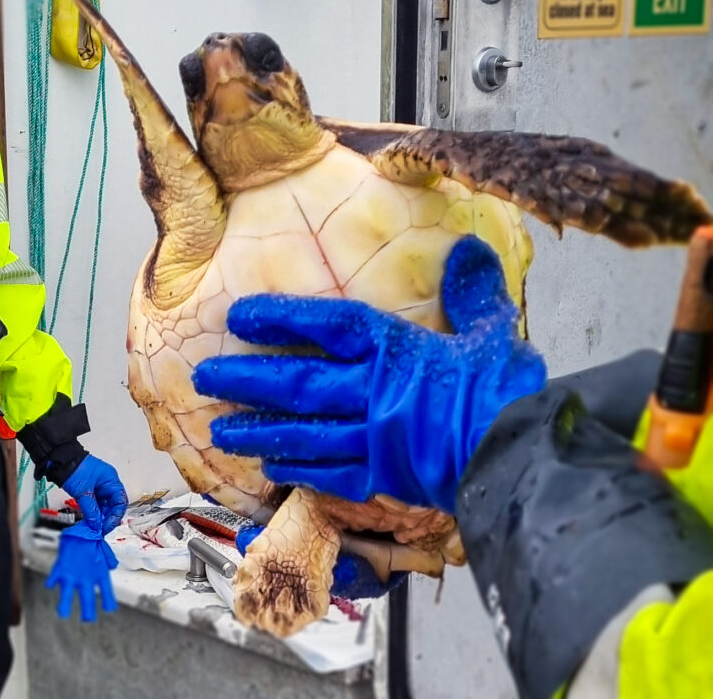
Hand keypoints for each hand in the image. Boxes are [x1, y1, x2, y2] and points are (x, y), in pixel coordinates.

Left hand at [45, 521, 118, 621]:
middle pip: (87, 597)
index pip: (105, 590)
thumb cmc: (94, 542)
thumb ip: (109, 559)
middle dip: (87, 609)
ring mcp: (72, 575)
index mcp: (98, 575)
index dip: (107, 600)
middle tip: (87, 619)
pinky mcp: (60, 568)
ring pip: (67, 592)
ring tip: (62, 613)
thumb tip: (112, 566)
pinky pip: (54, 577)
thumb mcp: (104, 550)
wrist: (82, 531)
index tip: (109, 609)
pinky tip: (49, 584)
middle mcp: (85, 579)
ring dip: (65, 602)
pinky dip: (51, 581)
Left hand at [62, 454, 127, 534]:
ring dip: (101, 516)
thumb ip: (91, 510)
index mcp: (111, 480)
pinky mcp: (93, 490)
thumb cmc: (75, 469)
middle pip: (114, 505)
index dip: (115, 516)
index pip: (120, 501)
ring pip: (106, 505)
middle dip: (108, 518)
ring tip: (95, 527)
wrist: (61, 461)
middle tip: (101, 529)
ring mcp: (101, 486)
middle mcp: (109, 483)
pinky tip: (92, 520)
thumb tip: (97, 525)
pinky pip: (98, 504)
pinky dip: (95, 512)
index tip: (106, 527)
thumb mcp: (83, 492)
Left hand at [193, 235, 545, 512]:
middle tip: (204, 376)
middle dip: (246, 377)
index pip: (326, 326)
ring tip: (218, 428)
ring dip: (256, 429)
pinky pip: (328, 474)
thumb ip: (472, 290)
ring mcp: (372, 438)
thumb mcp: (494, 329)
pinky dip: (296, 469)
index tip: (240, 315)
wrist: (523, 456)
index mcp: (395, 349)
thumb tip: (468, 249)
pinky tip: (269, 467)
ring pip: (301, 431)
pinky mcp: (382, 478)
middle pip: (297, 381)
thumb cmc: (507, 392)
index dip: (280, 318)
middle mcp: (372, 391)